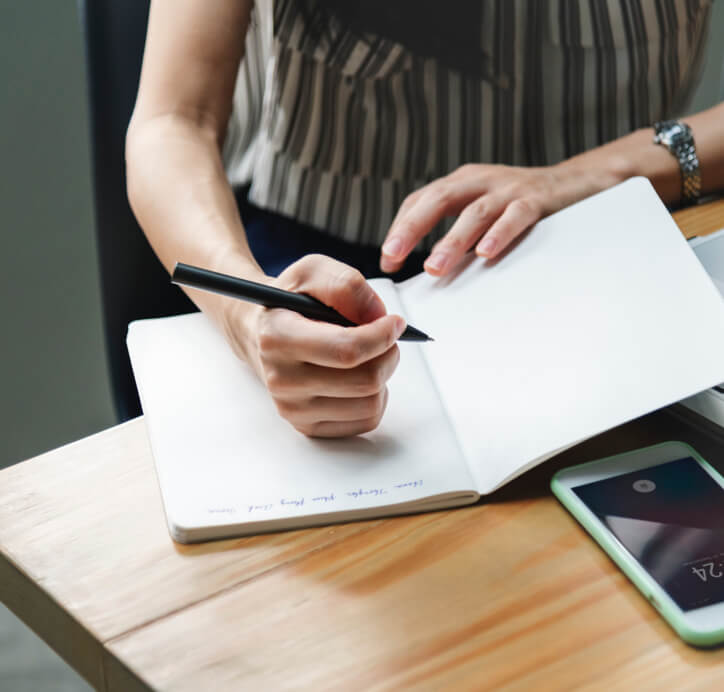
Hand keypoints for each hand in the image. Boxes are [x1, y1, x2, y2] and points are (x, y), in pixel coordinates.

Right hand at [227, 255, 405, 436]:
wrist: (261, 334)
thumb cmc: (291, 302)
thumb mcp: (312, 272)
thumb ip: (347, 285)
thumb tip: (377, 316)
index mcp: (278, 337)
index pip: (346, 350)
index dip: (382, 336)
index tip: (395, 322)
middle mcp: (282, 379)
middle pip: (366, 381)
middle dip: (388, 354)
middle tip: (385, 338)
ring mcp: (293, 408)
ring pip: (371, 404)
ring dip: (382, 376)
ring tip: (368, 356)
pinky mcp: (307, 426)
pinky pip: (366, 420)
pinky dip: (374, 397)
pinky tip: (357, 377)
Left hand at [380, 164, 576, 275]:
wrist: (576, 182)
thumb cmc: (520, 202)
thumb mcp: (480, 209)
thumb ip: (455, 231)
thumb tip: (426, 267)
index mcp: (461, 182)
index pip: (421, 200)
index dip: (400, 228)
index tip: (388, 260)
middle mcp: (480, 181)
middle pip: (438, 199)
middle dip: (412, 228)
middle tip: (393, 256)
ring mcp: (508, 188)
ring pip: (474, 213)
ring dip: (451, 242)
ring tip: (433, 267)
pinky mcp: (536, 200)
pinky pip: (515, 216)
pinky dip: (499, 234)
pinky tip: (485, 253)